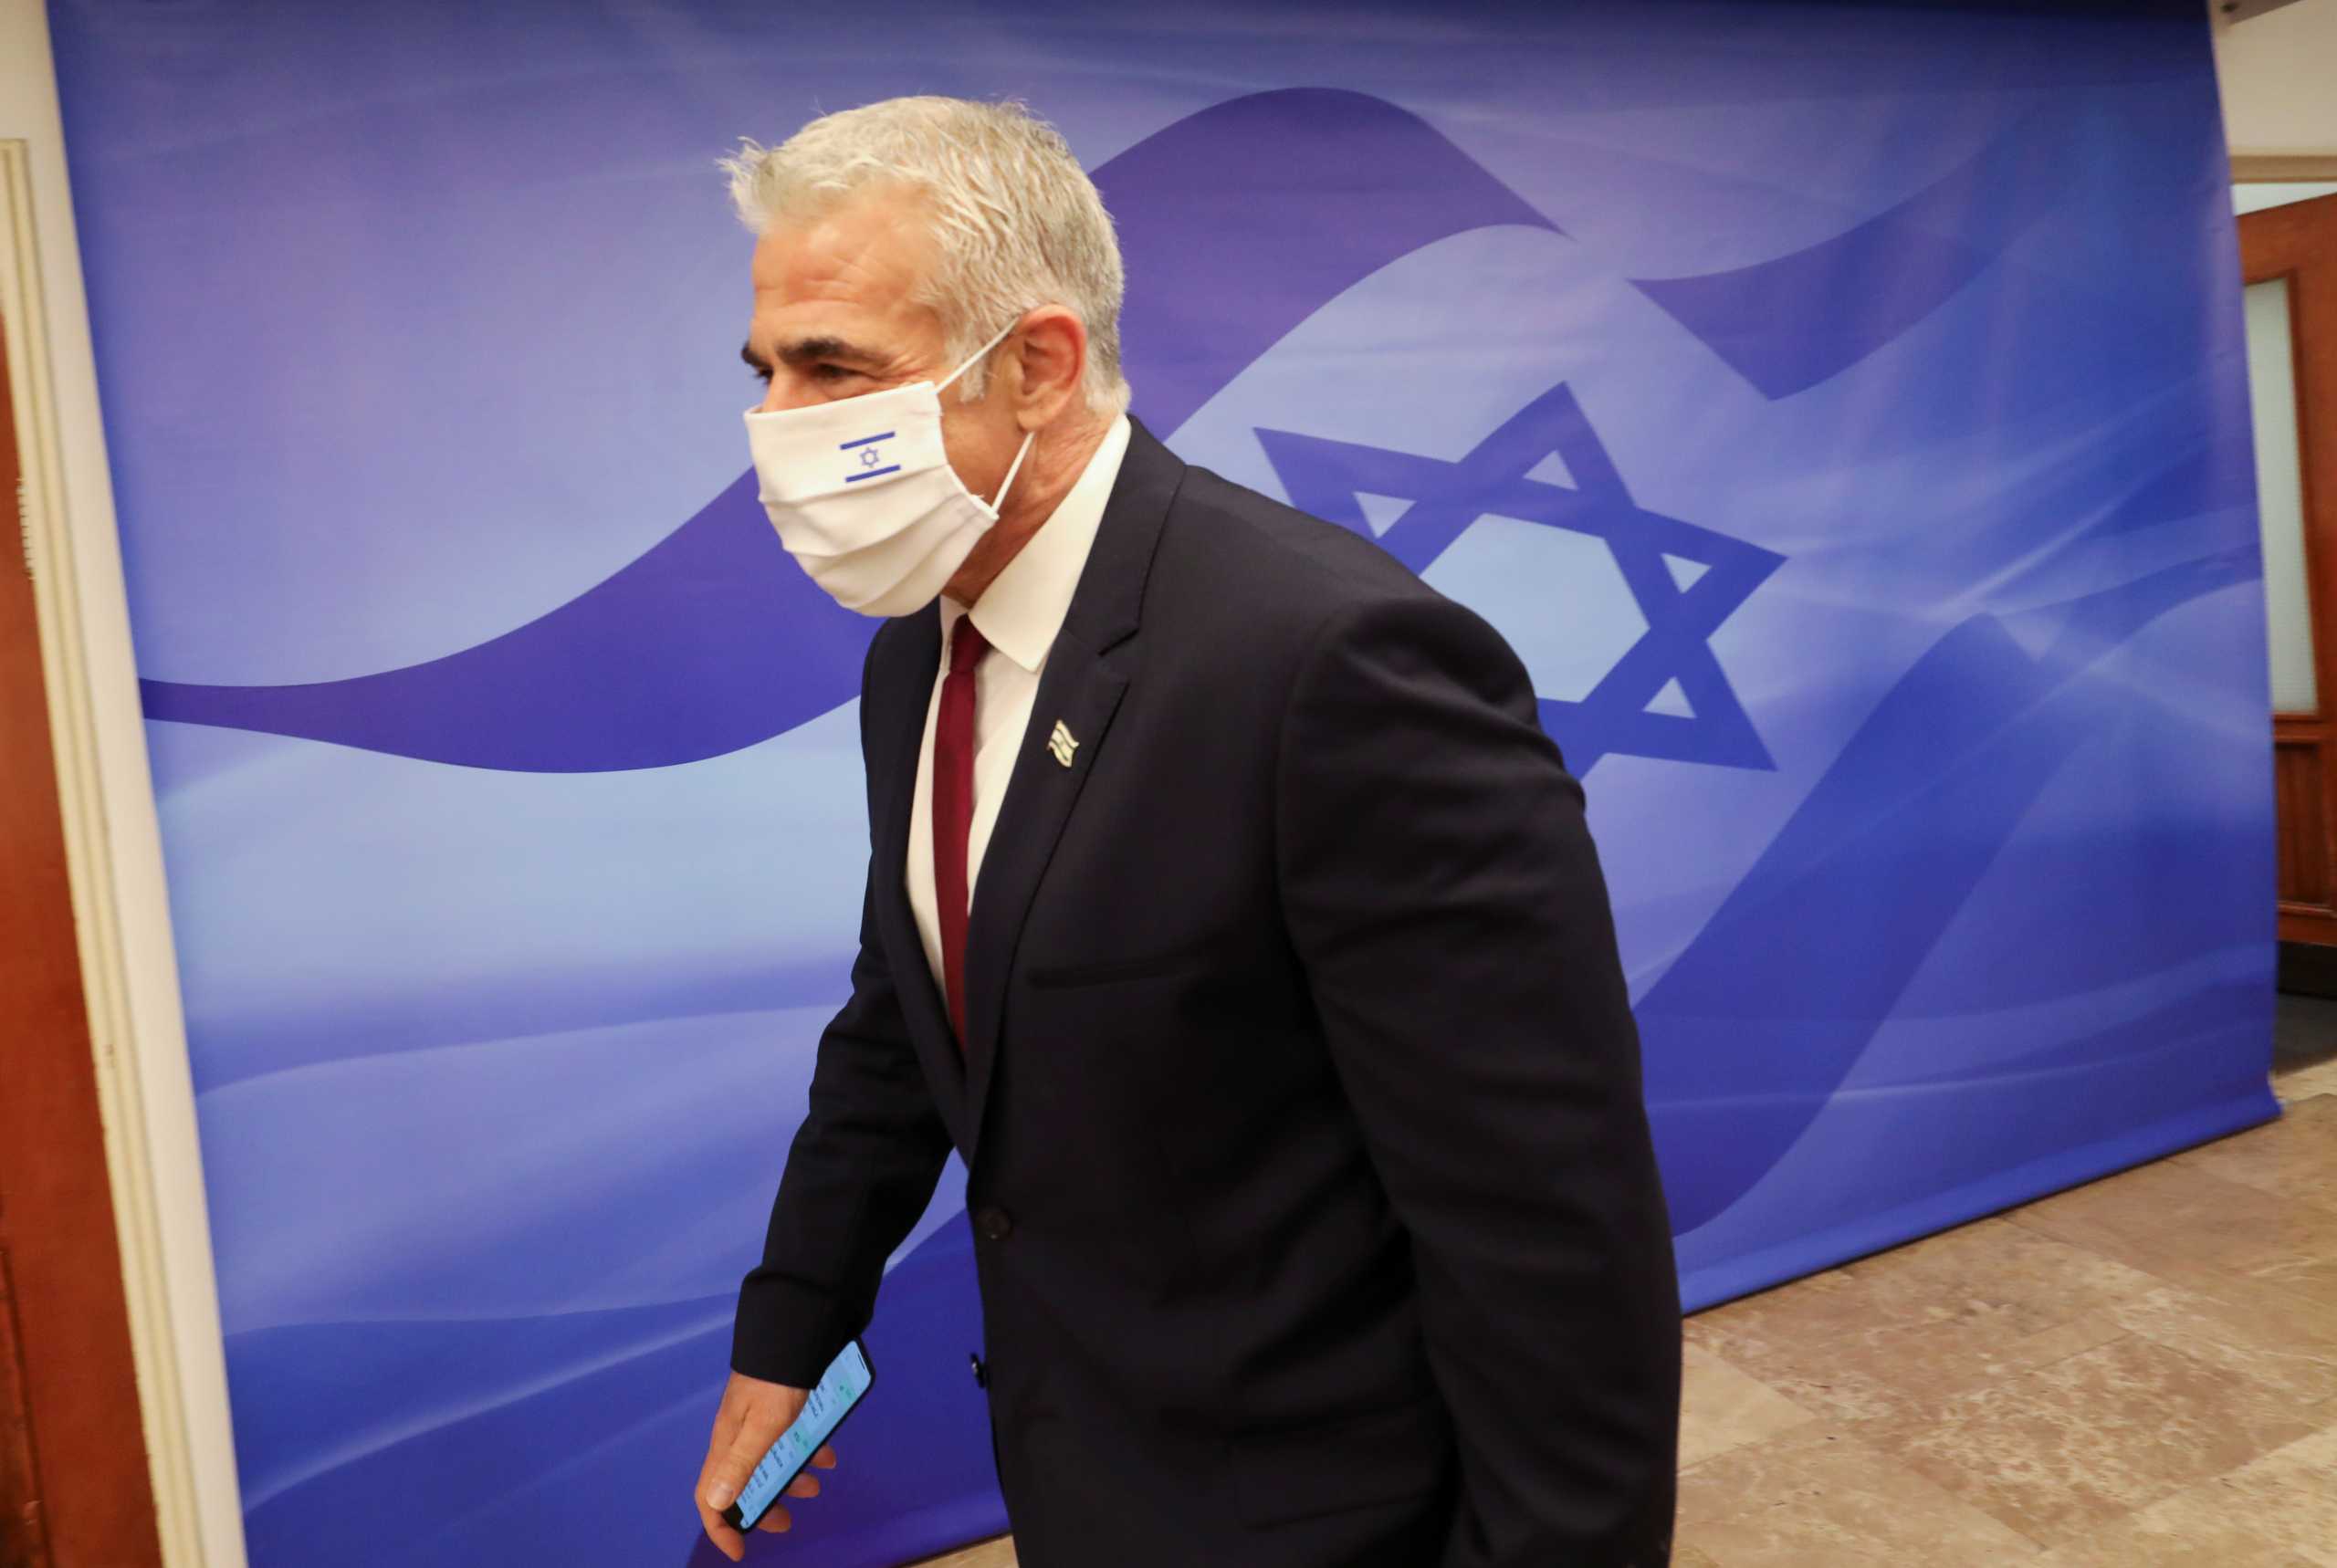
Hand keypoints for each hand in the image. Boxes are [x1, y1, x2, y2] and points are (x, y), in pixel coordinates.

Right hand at [695, 1370, 841, 1560]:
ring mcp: (757, 1420)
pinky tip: (829, 1455)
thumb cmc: (779, 1380)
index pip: (709, 1497)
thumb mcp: (764, 1426)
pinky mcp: (778, 1406)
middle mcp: (737, 1435)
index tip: (741, 1550)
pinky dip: (808, 1451)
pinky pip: (789, 1438)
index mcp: (727, 1444)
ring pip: (769, 1461)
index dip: (721, 1528)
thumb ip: (742, 1463)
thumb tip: (716, 1503)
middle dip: (763, 1506)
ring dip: (790, 1478)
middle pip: (740, 1484)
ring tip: (817, 1485)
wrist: (795, 1329)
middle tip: (787, 1521)